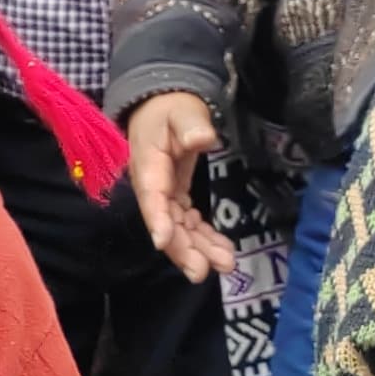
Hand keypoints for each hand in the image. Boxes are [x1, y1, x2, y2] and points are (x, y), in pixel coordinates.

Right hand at [123, 92, 235, 280]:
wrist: (161, 104)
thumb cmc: (171, 108)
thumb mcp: (183, 111)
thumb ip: (191, 125)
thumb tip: (202, 138)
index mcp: (149, 164)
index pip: (152, 196)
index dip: (158, 220)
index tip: (164, 243)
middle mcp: (152, 185)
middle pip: (164, 222)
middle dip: (182, 248)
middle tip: (204, 271)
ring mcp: (163, 193)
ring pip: (177, 227)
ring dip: (198, 248)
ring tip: (225, 264)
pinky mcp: (174, 195)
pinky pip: (186, 222)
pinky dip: (203, 237)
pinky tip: (223, 250)